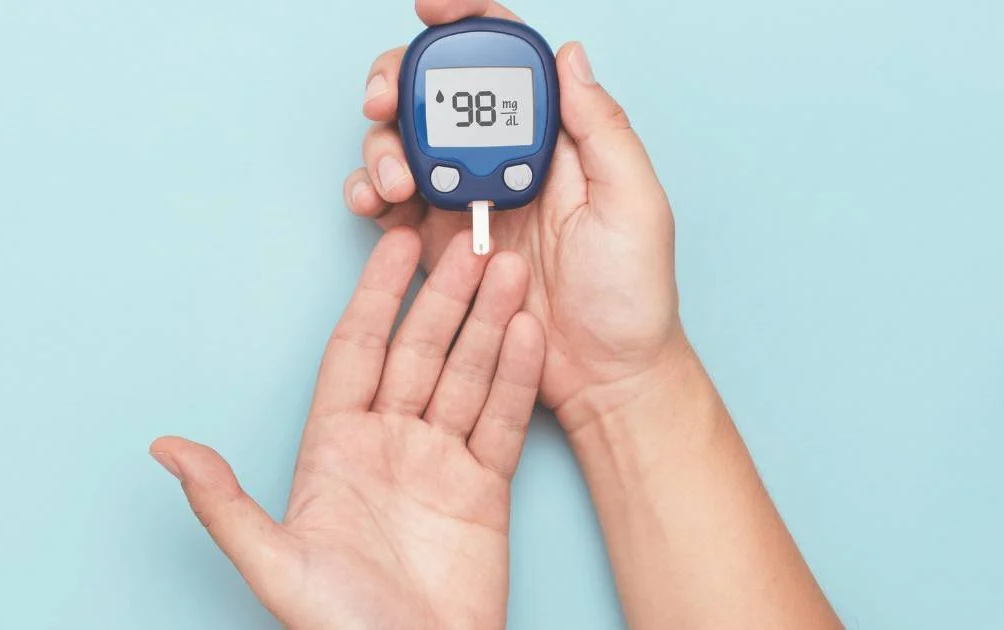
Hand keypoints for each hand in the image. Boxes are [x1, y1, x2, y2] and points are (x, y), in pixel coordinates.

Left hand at [151, 229, 544, 629]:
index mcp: (333, 448)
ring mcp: (438, 462)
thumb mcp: (275, 563)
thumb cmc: (341, 627)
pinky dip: (516, 377)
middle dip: (444, 296)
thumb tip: (165, 449)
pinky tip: (527, 333)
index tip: (397, 245)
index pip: (356, 350)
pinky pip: (500, 420)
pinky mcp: (485, 488)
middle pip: (418, 351)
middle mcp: (386, 443)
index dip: (376, 296)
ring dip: (488, 323)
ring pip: (465, 375)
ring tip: (511, 272)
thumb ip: (224, 502)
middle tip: (472, 243)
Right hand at [344, 0, 684, 425]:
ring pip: (404, 142)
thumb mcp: (635, 202)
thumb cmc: (632, 294)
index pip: (508, 61)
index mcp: (554, 137)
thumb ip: (602, 127)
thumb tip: (570, 54)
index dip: (468, 23)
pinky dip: (369, 191)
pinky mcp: (436, 240)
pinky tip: (372, 201)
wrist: (603, 373)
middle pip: (439, 93)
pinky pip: (389, 202)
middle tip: (385, 100)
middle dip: (401, 82)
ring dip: (381, 144)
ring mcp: (465, 196)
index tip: (432, 11)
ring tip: (391, 180)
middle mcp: (504, 157)